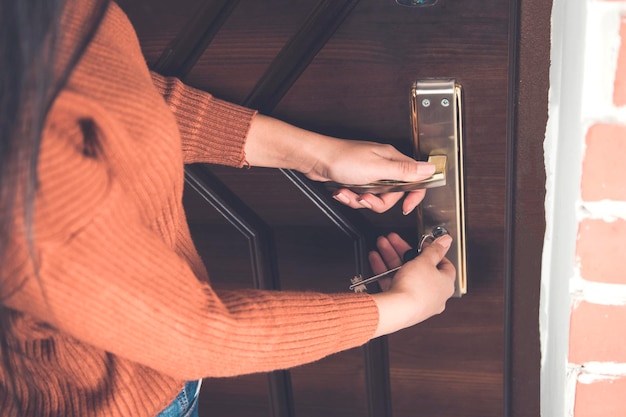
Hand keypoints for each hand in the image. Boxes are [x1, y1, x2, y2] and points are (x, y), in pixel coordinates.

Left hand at [307, 139, 434, 213]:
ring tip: (349, 192)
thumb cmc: (341, 158)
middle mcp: (383, 166)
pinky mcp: (357, 180)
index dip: (414, 195)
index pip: (415, 179)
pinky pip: (360, 197)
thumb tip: (429, 169)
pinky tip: (342, 190)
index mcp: (392, 160)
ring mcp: (369, 173)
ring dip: (360, 200)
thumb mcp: (377, 168)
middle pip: (393, 195)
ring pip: (375, 198)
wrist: (315, 159)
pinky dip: (350, 197)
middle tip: (365, 197)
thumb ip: (404, 171)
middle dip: (377, 202)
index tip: (406, 206)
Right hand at [369, 232, 455, 337]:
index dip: (433, 252)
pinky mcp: (401, 304)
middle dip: (404, 251)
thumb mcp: (425, 261)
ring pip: (403, 274)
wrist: (397, 310)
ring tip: (382, 244)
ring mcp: (416, 300)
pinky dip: (385, 271)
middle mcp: (433, 295)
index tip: (423, 244)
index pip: (444, 265)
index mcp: (445, 285)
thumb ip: (435, 249)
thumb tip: (446, 241)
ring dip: (391, 257)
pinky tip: (376, 259)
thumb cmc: (416, 290)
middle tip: (395, 240)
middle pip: (419, 267)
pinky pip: (393, 284)